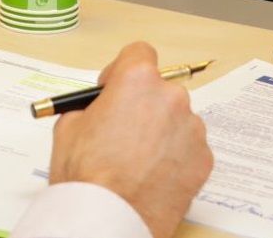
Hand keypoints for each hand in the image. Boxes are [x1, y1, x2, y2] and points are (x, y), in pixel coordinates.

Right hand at [48, 42, 211, 237]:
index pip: (139, 53)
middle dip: (142, 105)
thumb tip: (98, 109)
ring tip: (136, 161)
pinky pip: (188, 148)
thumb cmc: (87, 175)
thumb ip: (89, 107)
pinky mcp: (203, 159)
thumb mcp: (68, 127)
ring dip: (160, 131)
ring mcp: (192, 129)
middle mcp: (171, 97)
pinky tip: (151, 176)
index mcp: (137, 80)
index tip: (114, 89)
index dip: (122, 71)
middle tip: (122, 131)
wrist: (109, 219)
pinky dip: (174, 157)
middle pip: (159, 89)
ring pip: (176, 119)